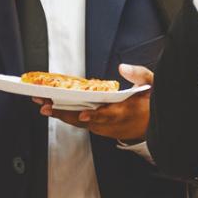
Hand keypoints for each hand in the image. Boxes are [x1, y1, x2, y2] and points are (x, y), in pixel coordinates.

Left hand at [35, 64, 153, 141]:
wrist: (154, 127)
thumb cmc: (151, 104)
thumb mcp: (152, 85)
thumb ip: (139, 75)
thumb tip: (122, 67)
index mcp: (125, 113)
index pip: (107, 116)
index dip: (94, 116)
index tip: (81, 115)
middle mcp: (111, 124)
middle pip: (85, 121)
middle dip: (64, 114)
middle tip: (46, 106)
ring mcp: (104, 129)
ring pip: (79, 123)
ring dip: (61, 114)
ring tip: (43, 104)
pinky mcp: (99, 130)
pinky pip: (80, 123)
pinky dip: (67, 115)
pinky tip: (54, 107)